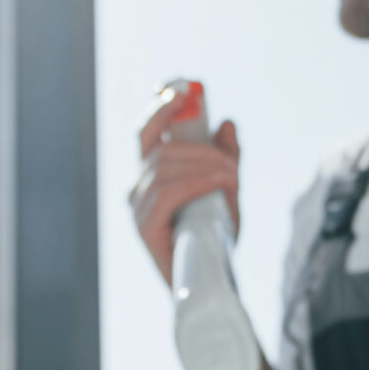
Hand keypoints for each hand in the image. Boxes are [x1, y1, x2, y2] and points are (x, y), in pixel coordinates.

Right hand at [130, 85, 241, 284]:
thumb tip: (227, 123)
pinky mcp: (144, 227)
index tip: (182, 87)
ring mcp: (137, 208)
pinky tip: (220, 183)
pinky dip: (197, 181)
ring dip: (205, 166)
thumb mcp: (227, 191)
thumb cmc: (214, 238)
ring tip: (231, 177)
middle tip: (230, 160)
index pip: (147, 132)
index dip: (160, 106)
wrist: (213, 282)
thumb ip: (226, 158)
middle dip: (200, 147)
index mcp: (150, 175)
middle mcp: (137, 188)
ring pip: (166, 168)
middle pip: (161, 148)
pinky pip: (167, 192)